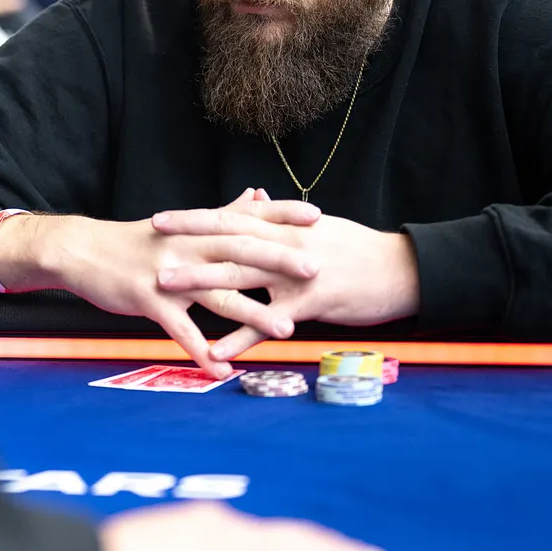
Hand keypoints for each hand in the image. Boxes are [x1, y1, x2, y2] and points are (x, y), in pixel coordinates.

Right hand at [0, 191, 323, 375]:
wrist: (82, 252)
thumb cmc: (137, 242)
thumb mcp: (182, 224)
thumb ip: (223, 213)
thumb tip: (257, 195)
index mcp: (198, 228)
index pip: (246, 216)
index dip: (281, 215)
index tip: (318, 217)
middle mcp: (187, 245)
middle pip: (238, 251)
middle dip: (278, 261)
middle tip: (316, 270)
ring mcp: (168, 273)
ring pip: (216, 294)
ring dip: (252, 314)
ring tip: (285, 331)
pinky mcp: (148, 300)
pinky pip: (180, 330)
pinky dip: (201, 352)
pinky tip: (222, 369)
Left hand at [152, 203, 420, 361]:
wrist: (404, 270)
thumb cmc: (359, 252)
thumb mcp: (319, 228)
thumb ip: (282, 218)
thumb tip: (256, 199)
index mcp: (285, 226)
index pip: (231, 216)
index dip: (194, 218)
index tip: (160, 218)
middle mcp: (285, 243)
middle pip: (226, 240)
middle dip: (184, 244)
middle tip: (148, 246)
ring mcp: (296, 272)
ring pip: (239, 276)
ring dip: (198, 283)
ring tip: (162, 290)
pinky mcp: (311, 302)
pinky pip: (268, 321)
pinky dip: (240, 337)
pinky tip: (215, 351)